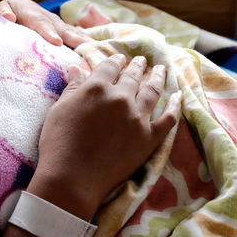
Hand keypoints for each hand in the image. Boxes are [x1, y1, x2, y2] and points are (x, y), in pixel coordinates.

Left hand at [0, 0, 88, 48]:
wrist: (16, 10)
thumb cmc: (6, 15)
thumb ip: (1, 14)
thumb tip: (8, 17)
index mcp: (32, 13)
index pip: (40, 23)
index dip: (49, 32)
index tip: (57, 42)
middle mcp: (49, 19)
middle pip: (62, 29)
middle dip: (73, 39)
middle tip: (84, 48)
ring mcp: (59, 26)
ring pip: (72, 34)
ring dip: (84, 43)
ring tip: (96, 53)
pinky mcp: (64, 34)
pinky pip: (76, 40)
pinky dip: (86, 47)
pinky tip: (97, 56)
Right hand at [35, 54, 180, 217]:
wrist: (72, 178)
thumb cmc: (58, 143)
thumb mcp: (59, 109)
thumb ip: (73, 87)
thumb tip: (78, 67)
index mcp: (97, 87)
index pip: (109, 66)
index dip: (115, 60)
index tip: (120, 58)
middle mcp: (120, 97)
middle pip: (132, 76)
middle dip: (137, 66)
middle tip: (142, 61)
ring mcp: (138, 117)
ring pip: (153, 90)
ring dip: (157, 77)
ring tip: (160, 70)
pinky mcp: (149, 138)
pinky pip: (169, 118)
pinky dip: (175, 105)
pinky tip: (178, 96)